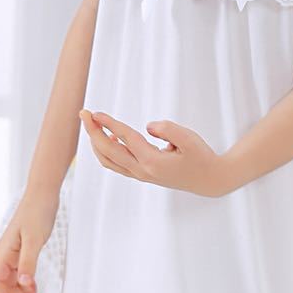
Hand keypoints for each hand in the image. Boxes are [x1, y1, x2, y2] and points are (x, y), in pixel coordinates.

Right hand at [0, 189, 57, 292]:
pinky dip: (29, 284)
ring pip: (15, 280)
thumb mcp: (35, 240)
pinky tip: (36, 290)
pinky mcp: (23, 250)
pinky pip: (22, 273)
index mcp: (4, 252)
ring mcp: (14, 252)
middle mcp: (6, 254)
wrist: (43, 194)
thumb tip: (24, 285)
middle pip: (7, 284)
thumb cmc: (37, 212)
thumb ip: (29, 263)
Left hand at [79, 108, 230, 196]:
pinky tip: (108, 139)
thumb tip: (148, 126)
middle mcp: (142, 170)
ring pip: (108, 160)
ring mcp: (141, 175)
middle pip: (107, 151)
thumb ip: (168, 129)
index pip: (124, 138)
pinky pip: (116, 165)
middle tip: (83, 113)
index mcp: (152, 161)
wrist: (209, 180)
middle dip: (93, 131)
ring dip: (96, 142)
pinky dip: (106, 152)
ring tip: (92, 124)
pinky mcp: (142, 175)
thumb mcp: (189, 138)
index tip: (94, 112)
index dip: (108, 124)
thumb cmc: (200, 156)